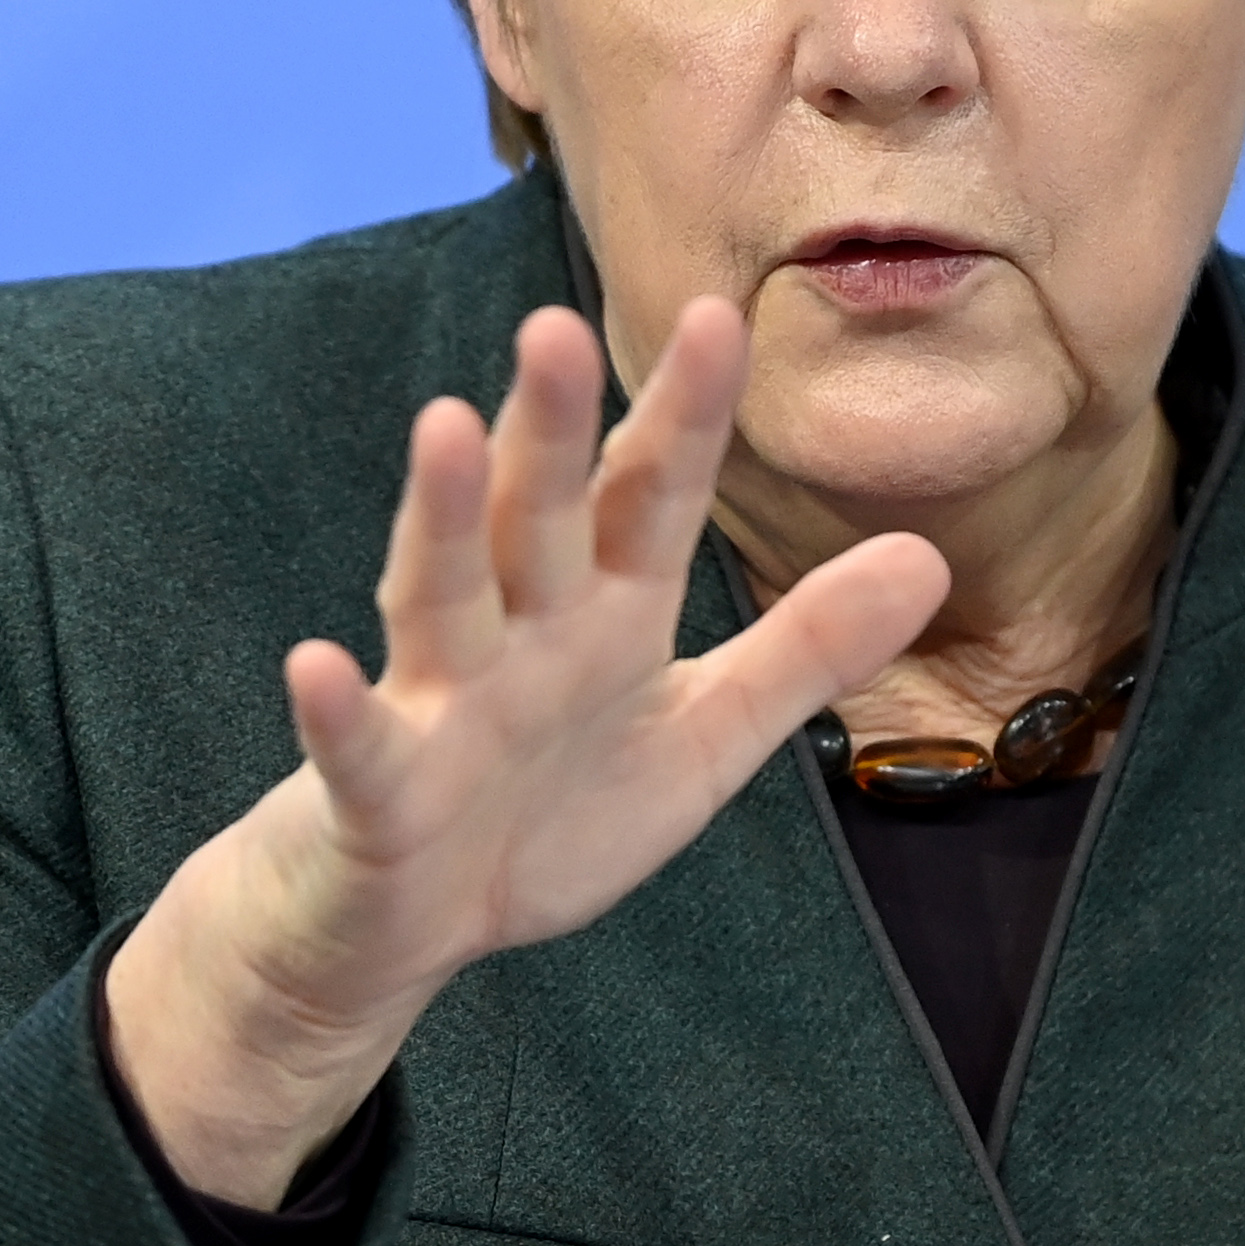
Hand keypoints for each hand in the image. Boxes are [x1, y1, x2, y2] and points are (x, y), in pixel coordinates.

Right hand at [105, 299, 945, 1205]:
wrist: (400, 929)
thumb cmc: (546, 815)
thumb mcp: (704, 736)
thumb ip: (806, 650)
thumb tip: (930, 556)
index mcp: (605, 617)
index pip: (650, 498)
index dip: (683, 416)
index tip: (720, 315)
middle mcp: (517, 636)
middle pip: (536, 518)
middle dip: (549, 426)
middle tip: (561, 321)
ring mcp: (436, 707)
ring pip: (438, 597)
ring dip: (439, 517)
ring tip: (444, 426)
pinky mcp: (372, 796)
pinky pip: (356, 750)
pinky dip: (336, 712)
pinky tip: (313, 664)